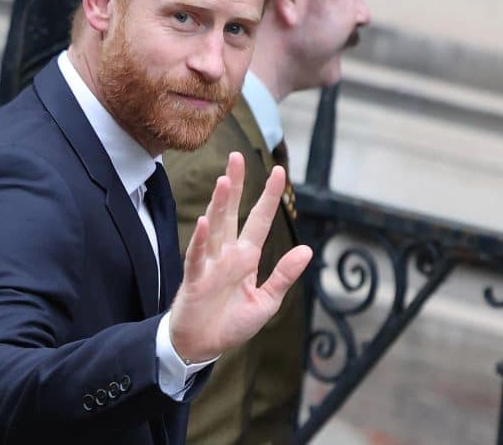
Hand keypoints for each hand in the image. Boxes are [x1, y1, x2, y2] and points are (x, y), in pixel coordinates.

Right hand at [168, 152, 311, 361]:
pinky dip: (200, 240)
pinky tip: (204, 222)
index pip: (259, 220)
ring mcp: (210, 264)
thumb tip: (307, 250)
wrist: (203, 346)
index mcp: (246, 257)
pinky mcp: (195, 280)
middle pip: (232, 213)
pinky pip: (197, 257)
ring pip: (215, 228)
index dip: (268, 197)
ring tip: (225, 180)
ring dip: (219, 205)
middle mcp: (228, 254)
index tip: (279, 171)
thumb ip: (284, 275)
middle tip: (236, 156)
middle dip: (235, 185)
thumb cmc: (232, 323)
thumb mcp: (267, 301)